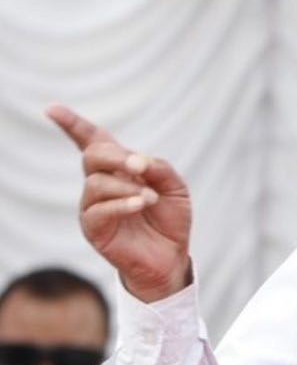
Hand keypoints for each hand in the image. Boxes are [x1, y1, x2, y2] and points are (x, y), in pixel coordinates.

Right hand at [46, 104, 191, 302]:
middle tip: (142, 167)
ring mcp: (94, 206)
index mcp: (119, 168)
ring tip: (151, 198)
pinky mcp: (94, 229)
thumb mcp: (175, 187)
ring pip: (95, 183)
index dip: (73, 124)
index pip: (92, 141)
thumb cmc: (170, 218)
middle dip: (117, 156)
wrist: (171, 255)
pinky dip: (121, 203)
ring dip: (126, 186)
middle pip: (93, 155)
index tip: (52, 109)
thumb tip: (140, 160)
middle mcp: (102, 183)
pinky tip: (140, 204)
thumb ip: (160, 168)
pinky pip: (98, 210)